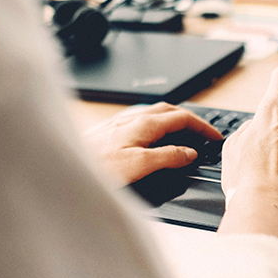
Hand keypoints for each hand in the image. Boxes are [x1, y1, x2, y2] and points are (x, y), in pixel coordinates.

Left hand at [83, 103, 222, 185]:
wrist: (63, 166)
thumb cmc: (96, 167)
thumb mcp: (139, 165)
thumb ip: (168, 157)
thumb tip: (189, 153)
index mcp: (145, 124)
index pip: (183, 118)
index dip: (203, 127)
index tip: (214, 137)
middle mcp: (133, 117)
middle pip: (171, 111)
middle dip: (191, 120)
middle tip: (204, 134)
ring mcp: (121, 121)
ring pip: (156, 114)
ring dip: (174, 121)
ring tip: (184, 134)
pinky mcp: (111, 129)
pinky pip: (142, 120)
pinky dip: (158, 125)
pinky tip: (153, 137)